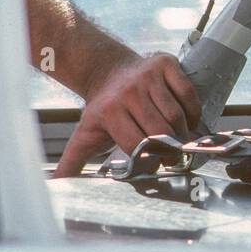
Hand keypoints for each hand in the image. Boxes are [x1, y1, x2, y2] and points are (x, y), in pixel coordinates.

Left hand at [53, 53, 200, 176]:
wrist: (109, 72)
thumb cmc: (104, 109)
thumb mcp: (85, 135)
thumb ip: (72, 163)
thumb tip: (57, 185)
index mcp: (109, 111)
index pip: (138, 143)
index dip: (150, 158)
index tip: (157, 163)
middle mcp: (128, 92)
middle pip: (161, 130)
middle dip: (171, 148)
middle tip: (174, 155)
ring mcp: (148, 77)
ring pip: (176, 114)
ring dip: (184, 131)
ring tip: (180, 138)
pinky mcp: (166, 65)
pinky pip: (188, 93)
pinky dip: (194, 111)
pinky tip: (188, 119)